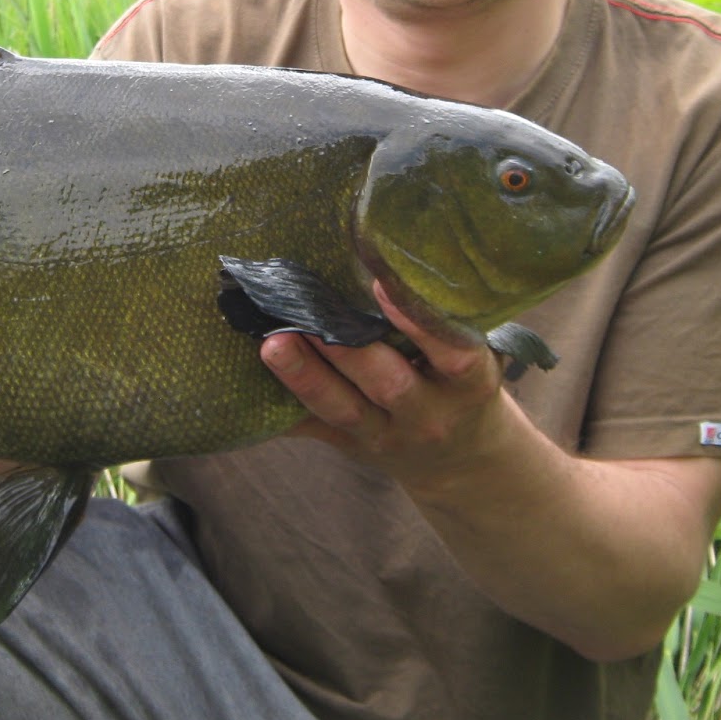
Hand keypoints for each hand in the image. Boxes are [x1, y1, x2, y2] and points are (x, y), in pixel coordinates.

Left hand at [259, 278, 510, 492]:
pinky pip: (313, 430)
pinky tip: (248, 386)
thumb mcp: (472, 360)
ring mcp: (387, 436)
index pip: (455, 355)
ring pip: (344, 409)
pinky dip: (281, 410)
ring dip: (305, 375)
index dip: (421, 323)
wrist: (459, 460)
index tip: (382, 284)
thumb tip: (388, 259)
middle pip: (388, 384)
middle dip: (346, 350)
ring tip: (272, 344)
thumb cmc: (458, 385)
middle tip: (307, 314)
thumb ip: (442, 322)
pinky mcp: (352, 447)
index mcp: (468, 385)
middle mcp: (429, 414)